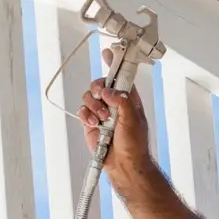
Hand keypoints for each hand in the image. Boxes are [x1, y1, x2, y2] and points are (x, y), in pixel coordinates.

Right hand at [78, 48, 151, 179]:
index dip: (115, 64)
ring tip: (102, 119)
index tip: (108, 53)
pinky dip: (86, 115)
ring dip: (93, 106)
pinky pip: (83, 111)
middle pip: (100, 84)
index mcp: (128, 99)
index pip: (121, 76)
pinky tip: (94, 124)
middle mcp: (114, 103)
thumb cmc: (135, 144)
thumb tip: (108, 91)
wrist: (124, 164)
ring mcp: (102, 113)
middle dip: (98, 89)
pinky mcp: (91, 123)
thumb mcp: (133, 119)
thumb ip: (122, 101)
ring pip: (89, 97)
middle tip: (102, 98)